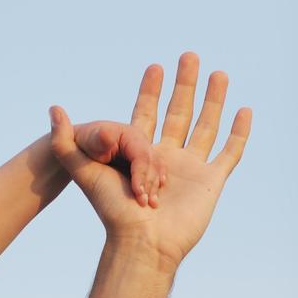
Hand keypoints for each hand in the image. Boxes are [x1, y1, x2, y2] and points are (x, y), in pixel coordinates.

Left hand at [52, 54, 250, 269]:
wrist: (141, 242)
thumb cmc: (113, 212)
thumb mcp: (84, 171)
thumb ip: (66, 142)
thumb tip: (53, 109)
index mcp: (140, 155)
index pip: (146, 115)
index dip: (150, 91)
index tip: (154, 67)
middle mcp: (167, 158)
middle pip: (179, 113)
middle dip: (184, 85)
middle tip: (188, 55)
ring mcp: (190, 169)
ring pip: (206, 125)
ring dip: (213, 99)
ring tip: (219, 73)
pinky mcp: (210, 181)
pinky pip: (229, 152)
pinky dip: (238, 132)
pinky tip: (245, 110)